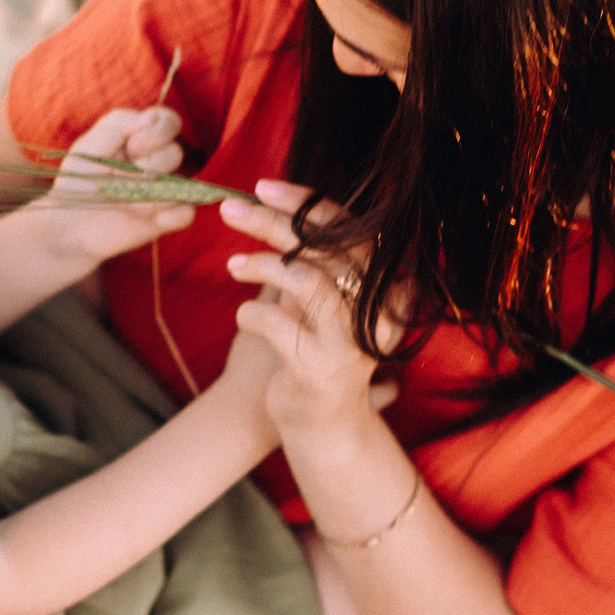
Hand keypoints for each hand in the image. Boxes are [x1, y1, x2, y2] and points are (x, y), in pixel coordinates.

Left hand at [44, 106, 195, 264]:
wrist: (69, 221)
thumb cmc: (79, 179)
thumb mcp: (91, 142)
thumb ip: (120, 121)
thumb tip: (153, 116)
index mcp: (144, 138)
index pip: (170, 122)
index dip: (158, 132)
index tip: (131, 147)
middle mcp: (160, 162)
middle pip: (176, 153)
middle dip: (149, 165)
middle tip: (121, 179)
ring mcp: (166, 190)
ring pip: (182, 183)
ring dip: (152, 193)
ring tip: (126, 203)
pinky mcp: (167, 218)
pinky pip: (187, 213)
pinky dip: (172, 214)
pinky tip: (146, 217)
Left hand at [221, 181, 402, 440]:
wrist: (324, 427)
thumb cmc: (316, 351)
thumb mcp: (320, 301)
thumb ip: (312, 259)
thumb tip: (273, 203)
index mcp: (386, 288)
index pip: (351, 230)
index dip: (306, 204)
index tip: (262, 187)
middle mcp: (379, 313)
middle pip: (325, 249)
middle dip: (272, 223)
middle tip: (229, 209)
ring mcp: (351, 343)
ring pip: (306, 281)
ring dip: (261, 265)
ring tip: (233, 266)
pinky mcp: (319, 371)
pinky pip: (277, 324)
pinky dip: (251, 314)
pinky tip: (242, 317)